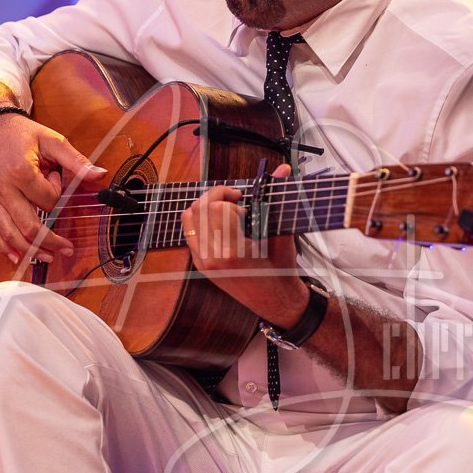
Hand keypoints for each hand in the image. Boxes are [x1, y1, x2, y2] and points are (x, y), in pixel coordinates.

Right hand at [0, 112, 105, 264]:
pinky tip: (18, 257)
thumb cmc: (21, 134)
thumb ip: (75, 160)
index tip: (55, 180)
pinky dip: (5, 248)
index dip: (57, 195)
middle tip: (67, 249)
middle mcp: (3, 189)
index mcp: (20, 172)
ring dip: (30, 251)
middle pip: (28, 226)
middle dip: (50, 241)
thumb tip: (99, 174)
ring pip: (10, 235)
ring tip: (48, 257)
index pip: (47, 200)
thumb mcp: (51, 140)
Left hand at [180, 164, 308, 325]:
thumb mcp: (281, 234)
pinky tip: (222, 224)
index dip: (228, 197)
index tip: (243, 198)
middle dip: (216, 197)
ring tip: (227, 210)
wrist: (275, 302)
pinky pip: (191, 233)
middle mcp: (211, 257)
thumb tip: (282, 170)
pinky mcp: (201, 265)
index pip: (215, 208)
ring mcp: (203, 262)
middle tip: (235, 199)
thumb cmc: (281, 272)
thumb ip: (276, 199)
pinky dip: (203, 221)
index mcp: (230, 251)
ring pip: (189, 220)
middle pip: (197, 209)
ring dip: (206, 207)